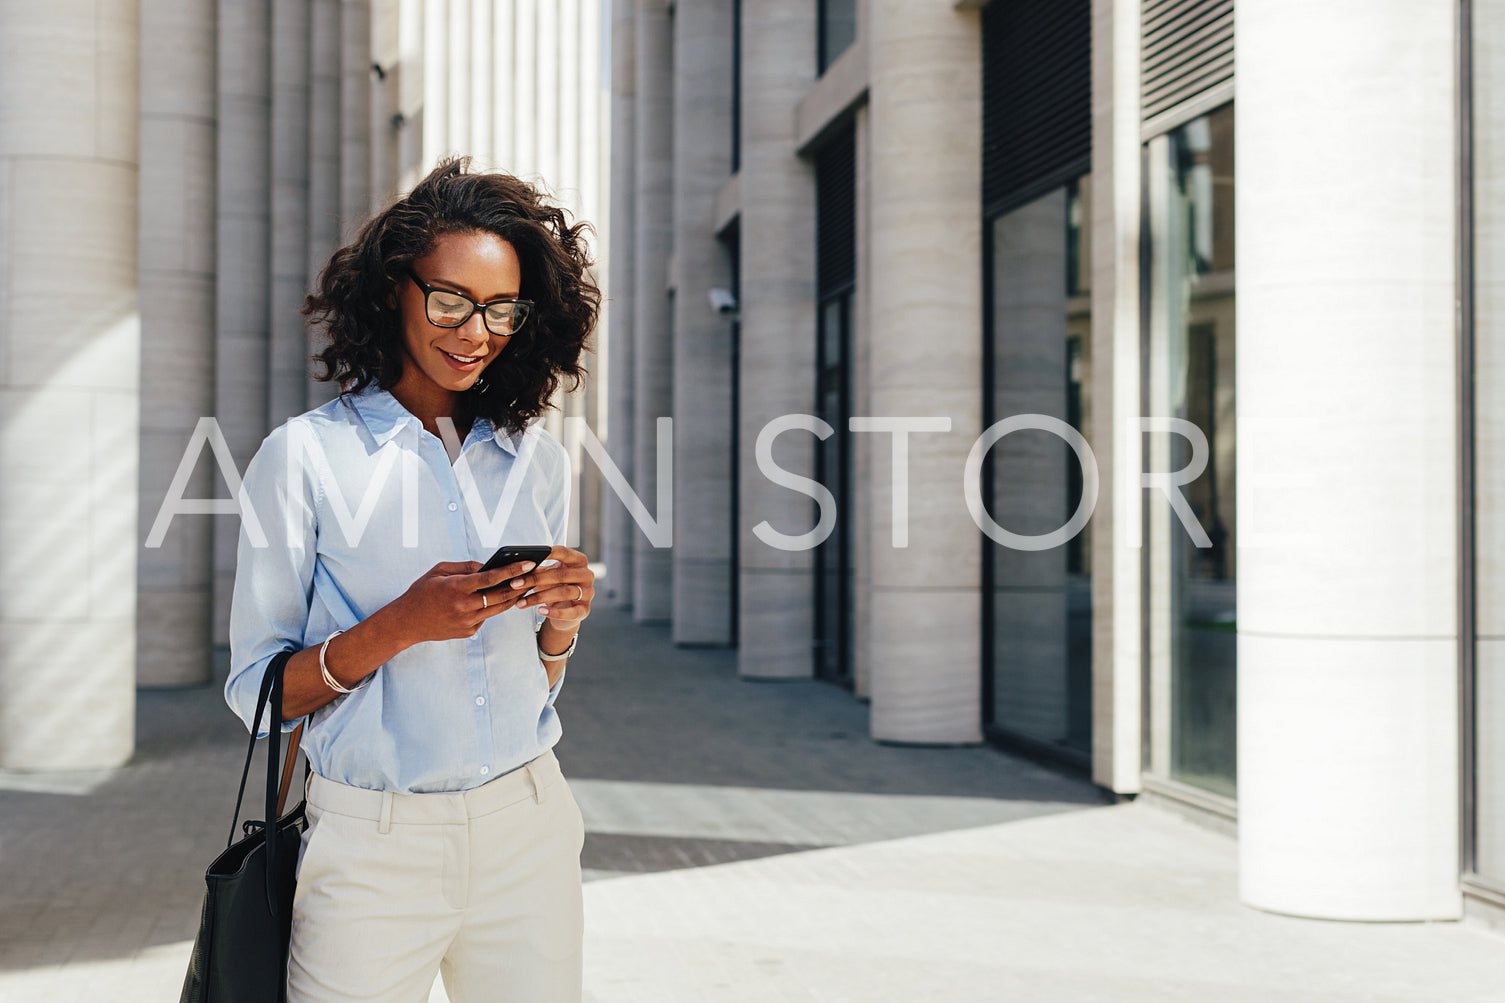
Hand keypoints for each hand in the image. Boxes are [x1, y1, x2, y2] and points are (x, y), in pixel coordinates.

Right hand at [387, 560, 535, 644]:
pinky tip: (500, 599)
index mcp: (456, 588)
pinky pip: (487, 617)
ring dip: (513, 596)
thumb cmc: (422, 592)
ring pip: (499, 608)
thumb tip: (488, 565)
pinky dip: (493, 607)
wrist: (407, 622)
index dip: (512, 570)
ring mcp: (467, 622)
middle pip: (501, 595)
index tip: (529, 563)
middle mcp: (464, 606)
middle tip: (535, 575)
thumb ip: (465, 566)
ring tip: (524, 585)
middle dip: (521, 584)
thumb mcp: (438, 571)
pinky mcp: (468, 632)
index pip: (491, 578)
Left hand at [504, 546, 593, 631]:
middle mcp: (586, 574)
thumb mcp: (547, 575)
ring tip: (521, 602)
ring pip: (563, 593)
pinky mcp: (585, 610)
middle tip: (515, 584)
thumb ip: (537, 569)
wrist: (565, 609)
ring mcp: (588, 592)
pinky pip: (571, 612)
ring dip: (539, 597)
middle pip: (561, 575)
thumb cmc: (555, 586)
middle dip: (535, 580)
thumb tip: (520, 565)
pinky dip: (554, 612)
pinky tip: (540, 611)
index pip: (564, 552)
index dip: (548, 553)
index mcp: (578, 560)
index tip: (530, 556)